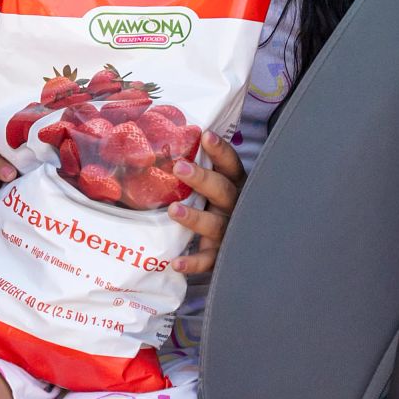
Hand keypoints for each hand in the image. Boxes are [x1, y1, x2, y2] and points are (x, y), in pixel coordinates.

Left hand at [167, 130, 246, 275]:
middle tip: (179, 167)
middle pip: (223, 191)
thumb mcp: (212, 186)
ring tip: (173, 210)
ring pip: (216, 225)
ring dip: (195, 218)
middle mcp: (235, 207)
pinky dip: (193, 263)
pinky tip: (176, 262)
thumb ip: (198, 169)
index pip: (231, 165)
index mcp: (234, 185)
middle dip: (203, 179)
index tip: (205, 136)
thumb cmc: (214, 205)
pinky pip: (208, 260)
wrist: (236, 246)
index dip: (220, 151)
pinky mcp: (219, 255)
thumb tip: (162, 141)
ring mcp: (229, 232)